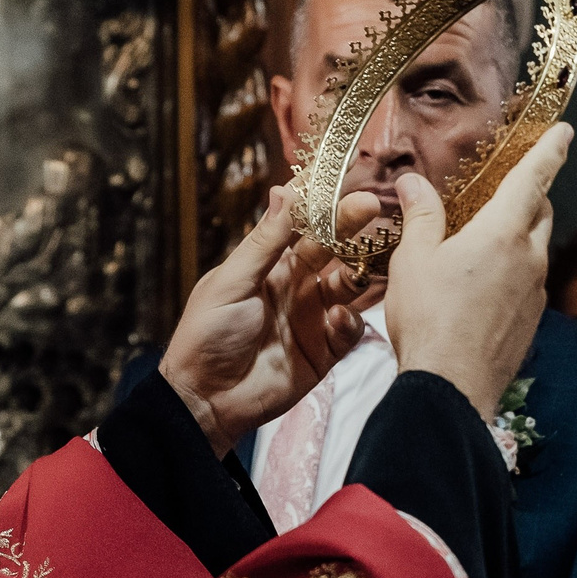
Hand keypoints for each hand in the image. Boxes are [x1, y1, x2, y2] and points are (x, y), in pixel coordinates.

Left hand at [159, 184, 372, 456]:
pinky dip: (349, 323)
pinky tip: (336, 322)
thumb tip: (283, 189)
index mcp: (270, 264)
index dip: (324, 203)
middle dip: (351, 227)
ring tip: (357, 270)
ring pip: (349, 286)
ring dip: (357, 274)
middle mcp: (297, 285)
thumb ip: (264, 241)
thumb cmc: (206, 335)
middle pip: (333, 249)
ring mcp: (313, 317)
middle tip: (370, 208)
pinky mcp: (325, 351)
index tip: (344, 177)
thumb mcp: (232, 282)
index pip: (303, 225)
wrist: (206, 400)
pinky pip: (350, 330)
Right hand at [382, 122, 569, 420]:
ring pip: (535, 249)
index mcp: (502, 233)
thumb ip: (421, 217)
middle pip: (540, 212)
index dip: (549, 151)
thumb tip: (413, 184)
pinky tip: (483, 285)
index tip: (565, 131)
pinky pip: (529, 282)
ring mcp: (535, 292)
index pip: (533, 179)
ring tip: (482, 240)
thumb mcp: (413, 261)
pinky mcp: (531, 321)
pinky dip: (514, 271)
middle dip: (530, 195)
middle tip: (504, 189)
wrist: (452, 388)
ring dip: (518, 236)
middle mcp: (529, 258)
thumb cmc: (429, 319)